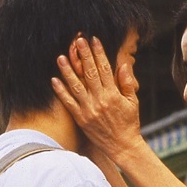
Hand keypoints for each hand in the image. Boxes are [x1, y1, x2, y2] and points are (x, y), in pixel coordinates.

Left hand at [52, 36, 143, 161]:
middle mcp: (100, 100)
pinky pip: (69, 103)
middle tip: (77, 40)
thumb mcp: (133, 102)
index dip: (99, 53)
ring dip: (67, 71)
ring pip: (76, 86)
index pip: (105, 68)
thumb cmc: (129, 123)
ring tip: (61, 57)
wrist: (122, 146)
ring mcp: (89, 109)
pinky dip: (61, 91)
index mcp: (114, 94)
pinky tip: (54, 79)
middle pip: (90, 73)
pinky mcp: (81, 119)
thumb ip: (127, 84)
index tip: (94, 40)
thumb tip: (123, 65)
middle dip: (83, 55)